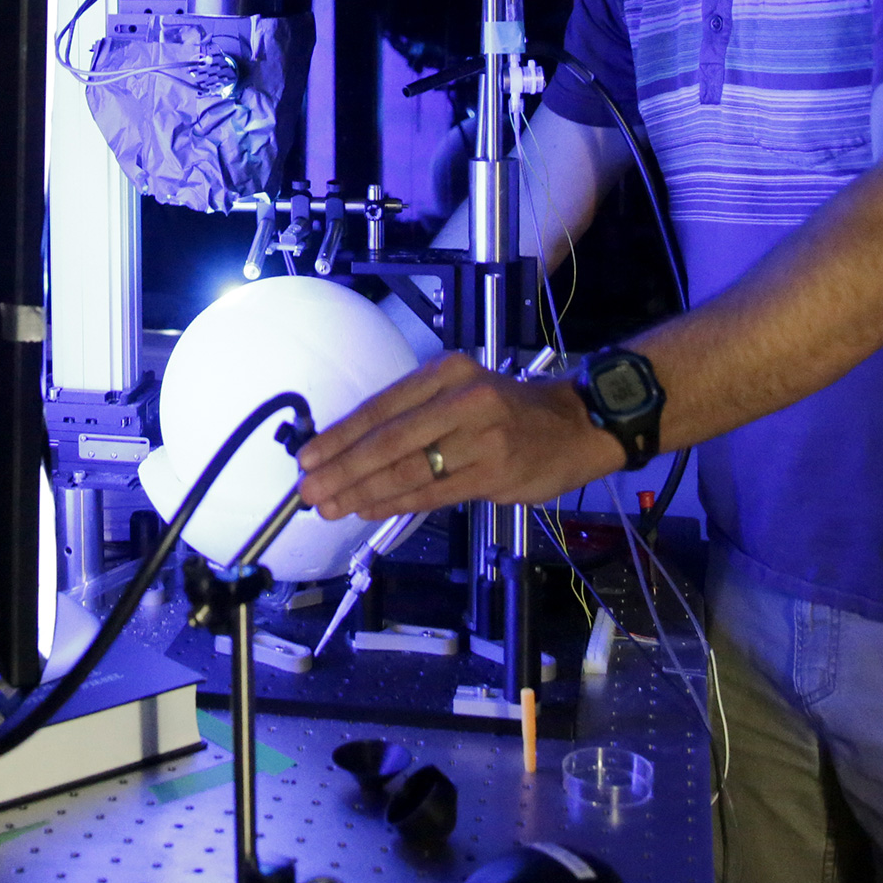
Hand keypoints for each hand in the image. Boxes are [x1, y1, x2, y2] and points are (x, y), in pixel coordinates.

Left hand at [297, 352, 624, 519]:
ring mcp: (482, 438)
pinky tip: (369, 509)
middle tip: (309, 490)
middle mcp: (463, 399)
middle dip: (343, 469)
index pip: (381, 407)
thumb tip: (348, 447)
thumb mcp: (459, 391)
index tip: (307, 457)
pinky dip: (396, 504)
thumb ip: (412, 415)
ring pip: (409, 471)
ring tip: (331, 506)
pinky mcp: (494, 474)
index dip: (340, 436)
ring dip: (363, 492)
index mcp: (447, 372)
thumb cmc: (508, 410)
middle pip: (389, 440)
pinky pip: (434, 494)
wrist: (576, 425)